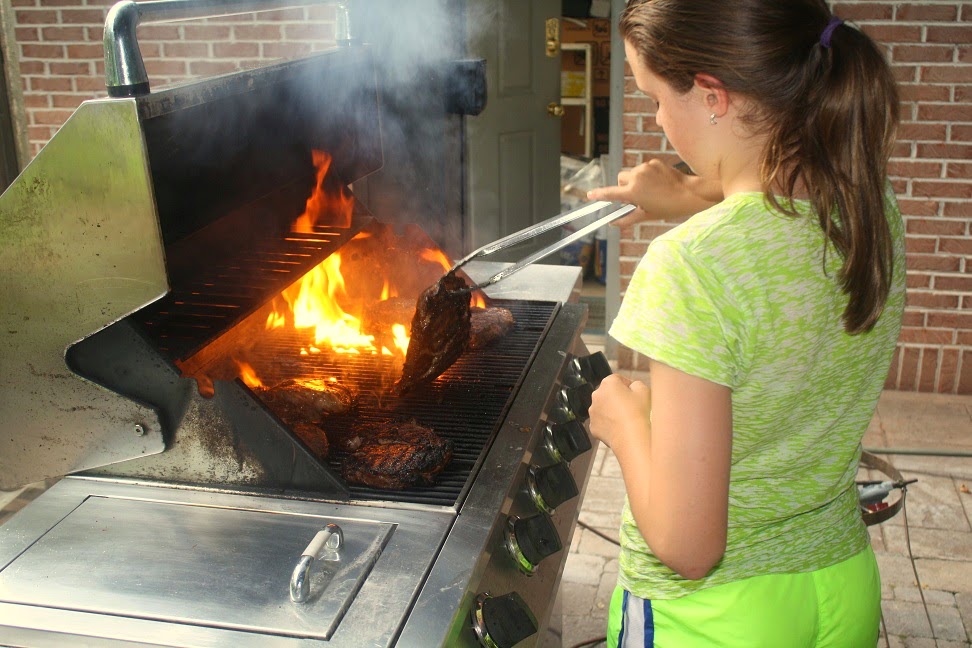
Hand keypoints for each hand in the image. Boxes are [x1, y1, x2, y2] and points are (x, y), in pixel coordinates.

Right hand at [587, 159, 721, 224]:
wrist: (690, 193)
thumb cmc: (669, 208)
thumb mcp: (647, 216)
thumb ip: (627, 219)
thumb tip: (614, 223)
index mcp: (633, 191)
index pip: (610, 193)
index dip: (599, 194)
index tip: (590, 195)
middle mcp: (636, 176)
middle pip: (620, 179)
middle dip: (623, 187)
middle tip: (635, 197)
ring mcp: (646, 167)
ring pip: (632, 173)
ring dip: (635, 181)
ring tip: (651, 191)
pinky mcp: (654, 162)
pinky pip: (644, 168)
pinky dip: (646, 175)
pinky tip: (659, 183)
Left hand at [588, 373, 651, 452]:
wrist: (632, 438)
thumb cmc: (639, 412)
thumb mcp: (644, 390)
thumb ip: (636, 384)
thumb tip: (632, 387)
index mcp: (608, 383)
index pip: (618, 379)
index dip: (628, 386)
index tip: (636, 395)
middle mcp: (596, 395)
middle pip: (608, 393)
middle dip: (618, 398)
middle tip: (631, 407)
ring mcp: (592, 412)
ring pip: (603, 408)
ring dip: (611, 410)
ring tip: (625, 419)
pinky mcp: (593, 427)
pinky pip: (602, 422)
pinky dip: (608, 424)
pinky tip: (620, 428)